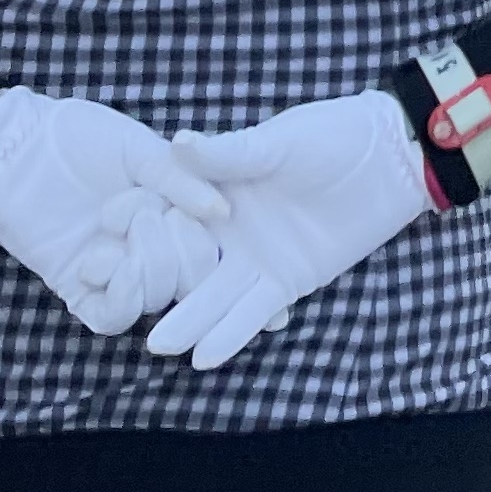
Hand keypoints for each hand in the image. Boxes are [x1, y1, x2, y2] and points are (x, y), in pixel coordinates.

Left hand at [0, 87, 227, 338]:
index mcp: (176, 215)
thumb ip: (183, 181)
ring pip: (157, 300)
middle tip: (174, 223)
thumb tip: (224, 213)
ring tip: (130, 226)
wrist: (18, 149)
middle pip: (193, 282)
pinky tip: (104, 260)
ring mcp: (118, 273)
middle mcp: (152, 250)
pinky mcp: (82, 291)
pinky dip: (119, 294)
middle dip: (191, 259)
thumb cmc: (81, 138)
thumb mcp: (142, 149)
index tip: (273, 284)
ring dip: (150, 267)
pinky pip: (114, 315)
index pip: (216, 249)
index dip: (238, 268)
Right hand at [146, 90, 439, 372]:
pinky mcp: (287, 280)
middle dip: (156, 286)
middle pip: (186, 263)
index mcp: (219, 189)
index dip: (138, 233)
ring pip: (215, 295)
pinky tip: (203, 356)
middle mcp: (230, 229)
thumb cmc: (333, 135)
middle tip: (119, 311)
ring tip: (160, 344)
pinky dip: (231, 333)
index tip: (99, 249)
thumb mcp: (279, 144)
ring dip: (190, 320)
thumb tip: (175, 142)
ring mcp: (257, 258)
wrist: (391, 159)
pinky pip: (253, 311)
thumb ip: (229, 154)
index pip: (170, 217)